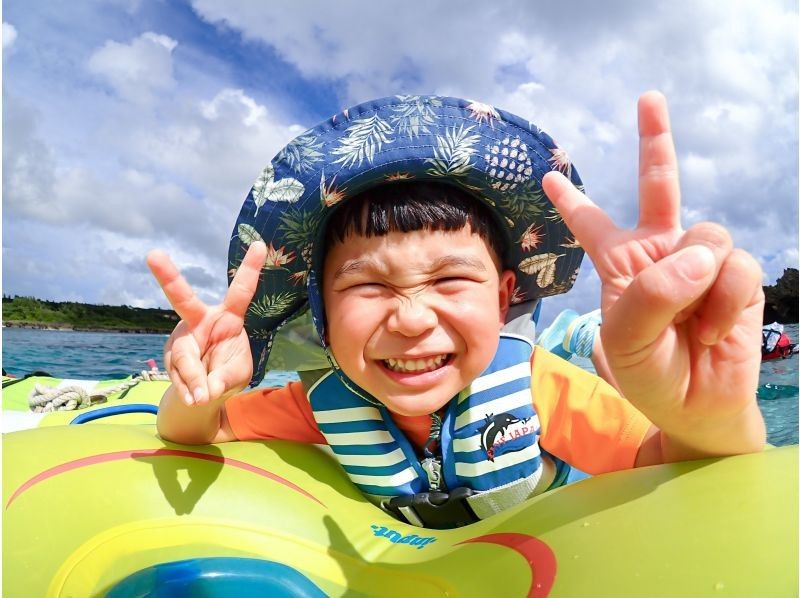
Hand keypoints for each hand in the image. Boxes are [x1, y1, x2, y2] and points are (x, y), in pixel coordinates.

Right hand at [146, 242, 266, 405]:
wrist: (203, 392)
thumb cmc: (227, 373)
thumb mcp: (237, 375)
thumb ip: (224, 378)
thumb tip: (205, 389)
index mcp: (227, 318)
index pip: (240, 291)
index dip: (250, 268)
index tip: (261, 244)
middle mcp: (199, 321)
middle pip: (182, 299)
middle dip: (168, 276)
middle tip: (153, 254)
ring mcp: (180, 338)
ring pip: (184, 355)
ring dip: (194, 378)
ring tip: (202, 396)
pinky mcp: (169, 357)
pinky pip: (178, 376)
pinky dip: (188, 390)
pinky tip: (195, 398)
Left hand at [542, 92, 764, 454]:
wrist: (697, 405)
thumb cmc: (650, 374)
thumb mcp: (625, 340)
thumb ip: (651, 294)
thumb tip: (700, 252)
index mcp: (619, 265)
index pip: (592, 226)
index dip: (573, 202)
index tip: (548, 177)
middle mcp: (658, 252)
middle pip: (659, 185)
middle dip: (654, 140)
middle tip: (647, 98)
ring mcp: (698, 260)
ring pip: (706, 236)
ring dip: (699, 287)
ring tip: (692, 327)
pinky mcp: (735, 274)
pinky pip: (735, 268)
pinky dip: (724, 304)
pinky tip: (713, 329)